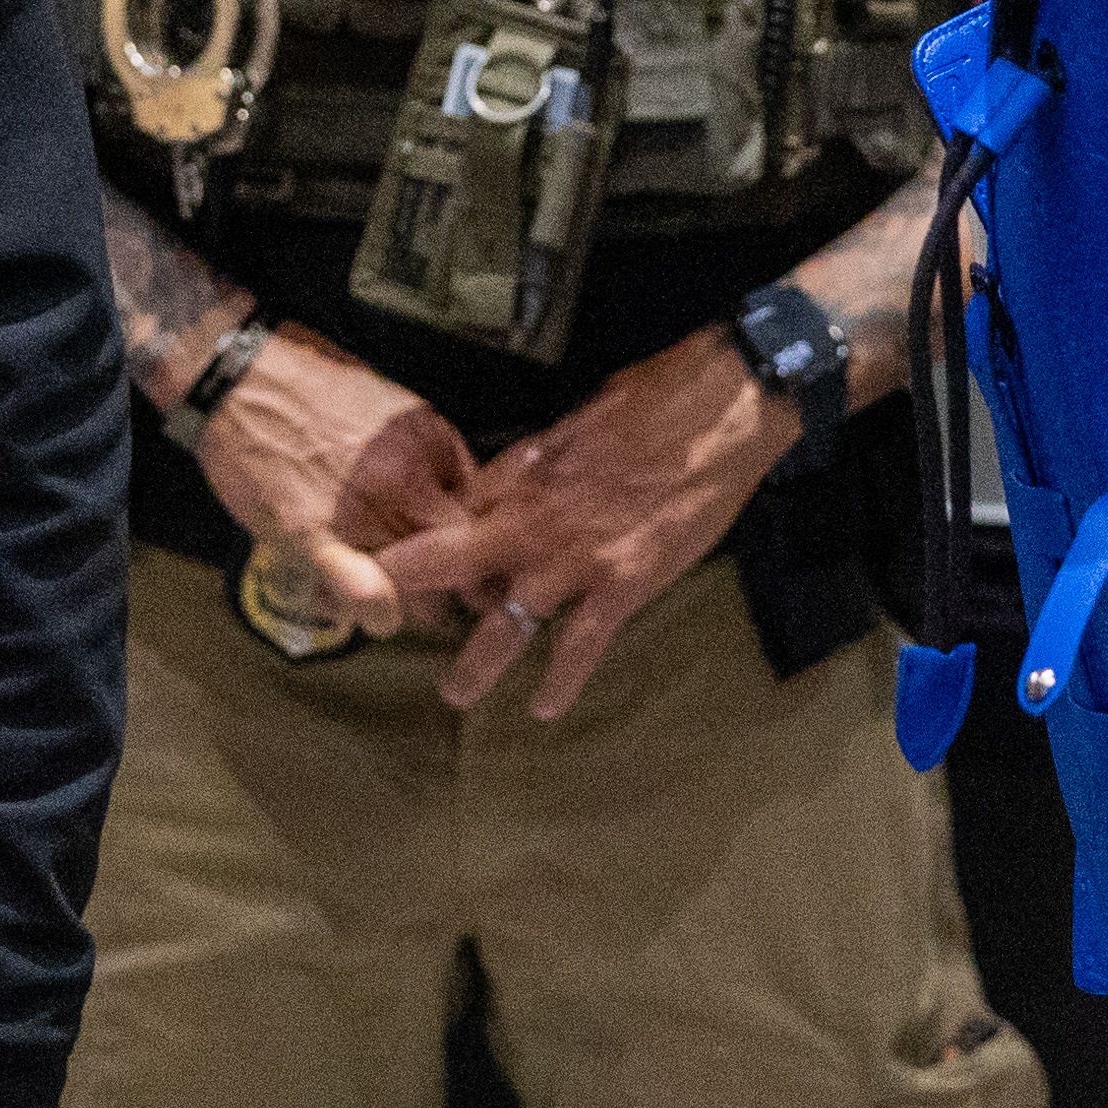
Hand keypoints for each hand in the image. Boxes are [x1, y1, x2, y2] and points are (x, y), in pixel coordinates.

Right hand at [192, 324, 480, 641]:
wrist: (240, 377)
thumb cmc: (316, 386)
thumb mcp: (399, 406)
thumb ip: (438, 454)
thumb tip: (466, 496)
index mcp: (429, 444)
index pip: (481, 515)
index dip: (483, 547)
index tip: (478, 563)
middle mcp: (404, 479)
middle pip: (456, 555)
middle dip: (456, 582)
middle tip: (447, 593)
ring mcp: (359, 509)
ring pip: (416, 581)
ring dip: (414, 599)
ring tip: (406, 601)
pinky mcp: (311, 535)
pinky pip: (364, 592)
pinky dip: (377, 611)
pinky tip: (377, 615)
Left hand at [378, 328, 788, 721]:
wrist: (718, 412)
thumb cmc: (651, 399)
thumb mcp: (574, 419)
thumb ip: (536, 460)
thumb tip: (509, 481)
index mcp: (522, 474)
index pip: (453, 516)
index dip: (423, 545)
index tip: (394, 566)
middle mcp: (535, 521)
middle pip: (456, 569)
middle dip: (417, 602)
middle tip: (390, 629)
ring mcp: (576, 559)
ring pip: (509, 623)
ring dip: (478, 664)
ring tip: (456, 694)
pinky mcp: (623, 585)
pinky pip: (582, 645)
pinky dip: (563, 681)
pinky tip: (545, 707)